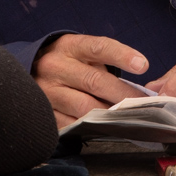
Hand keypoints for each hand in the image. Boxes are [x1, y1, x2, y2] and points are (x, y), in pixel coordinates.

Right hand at [33, 34, 148, 127]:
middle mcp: (55, 66)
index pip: (98, 47)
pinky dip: (91, 127)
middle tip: (143, 104)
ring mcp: (47, 91)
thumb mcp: (83, 52)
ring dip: (109, 114)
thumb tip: (136, 89)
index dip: (122, 56)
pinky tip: (104, 128)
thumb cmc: (69, 62)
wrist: (31, 71)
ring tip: (127, 117)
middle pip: (95, 81)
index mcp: (69, 47)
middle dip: (123, 95)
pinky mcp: (44, 112)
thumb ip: (106, 63)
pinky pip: (72, 123)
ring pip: (84, 106)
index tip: (142, 65)